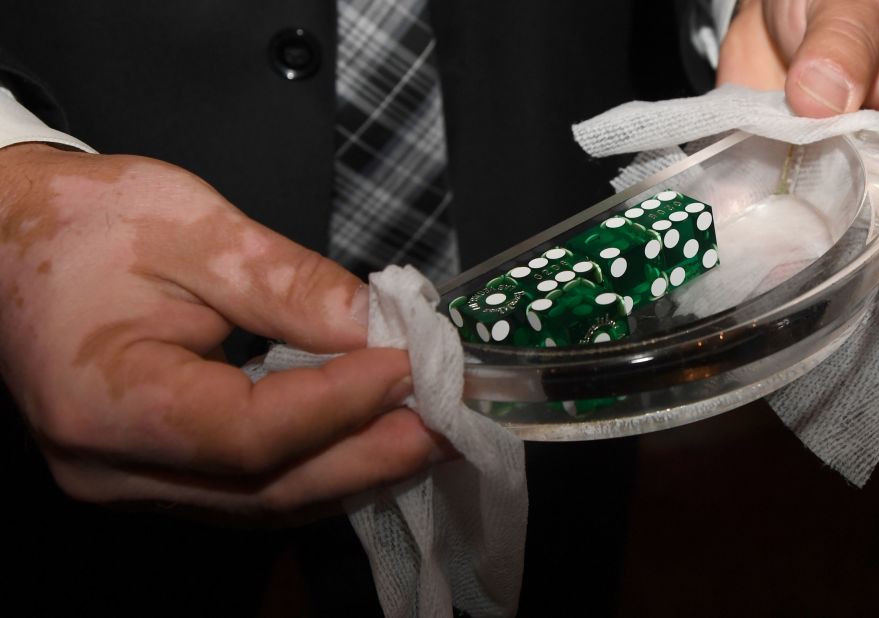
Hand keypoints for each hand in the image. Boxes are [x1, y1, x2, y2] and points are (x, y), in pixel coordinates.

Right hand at [0, 143, 447, 521]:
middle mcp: (111, 467)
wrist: (8, 239)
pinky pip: (248, 491)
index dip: (339, 404)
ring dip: (353, 470)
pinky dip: (317, 469)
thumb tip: (383, 328)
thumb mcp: (193, 230)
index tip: (410, 365)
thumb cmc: (84, 223)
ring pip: (262, 503)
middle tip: (450, 422)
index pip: (246, 432)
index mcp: (104, 402)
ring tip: (428, 434)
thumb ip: (290, 286)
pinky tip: (368, 441)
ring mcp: (129, 481)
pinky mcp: (152, 473)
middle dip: (369, 455)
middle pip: (265, 488)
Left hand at [718, 0, 878, 261]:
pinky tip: (728, 222)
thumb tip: (820, 98)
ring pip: (821, 230)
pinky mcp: (783, 173)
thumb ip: (844, 45)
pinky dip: (749, 217)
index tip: (862, 241)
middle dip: (840, 248)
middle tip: (795, 255)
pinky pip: (769, 207)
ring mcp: (834, 173)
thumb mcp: (857, 3)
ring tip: (759, 246)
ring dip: (788, 240)